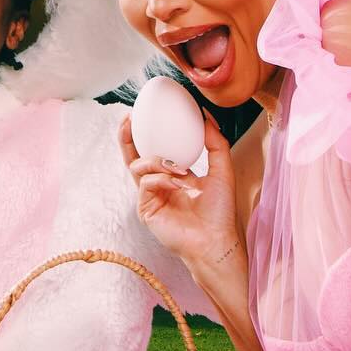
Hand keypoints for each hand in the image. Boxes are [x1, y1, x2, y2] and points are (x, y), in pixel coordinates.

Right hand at [119, 114, 243, 276]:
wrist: (216, 240)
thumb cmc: (219, 211)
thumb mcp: (222, 169)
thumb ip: (215, 142)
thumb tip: (206, 115)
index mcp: (172, 175)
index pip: (154, 150)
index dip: (147, 132)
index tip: (148, 111)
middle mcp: (157, 184)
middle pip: (133, 156)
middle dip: (128, 136)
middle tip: (130, 118)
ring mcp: (149, 197)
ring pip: (138, 166)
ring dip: (157, 161)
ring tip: (179, 168)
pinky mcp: (145, 209)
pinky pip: (145, 183)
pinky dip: (161, 178)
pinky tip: (177, 182)